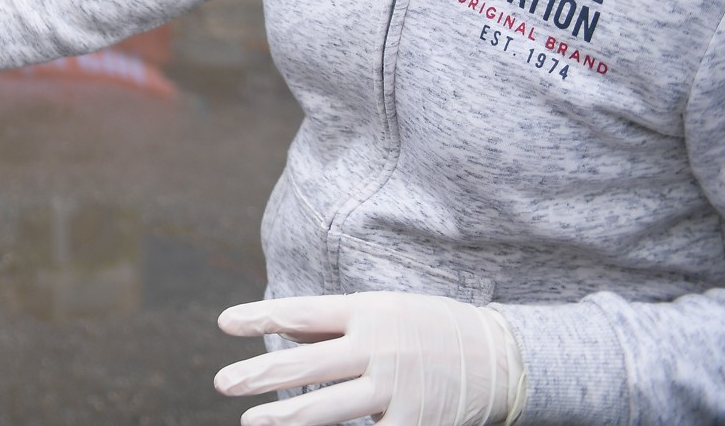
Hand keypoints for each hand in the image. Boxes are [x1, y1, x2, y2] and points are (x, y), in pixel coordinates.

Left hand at [214, 292, 524, 425]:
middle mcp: (379, 347)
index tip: (224, 324)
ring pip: (328, 408)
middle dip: (259, 374)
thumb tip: (280, 327)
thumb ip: (332, 324)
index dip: (261, 317)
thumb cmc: (427, 329)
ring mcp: (396, 388)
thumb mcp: (383, 310)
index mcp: (369, 311)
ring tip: (251, 421)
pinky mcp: (415, 422)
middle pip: (307, 364)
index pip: (303, 312)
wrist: (501, 357)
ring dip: (285, 417)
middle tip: (222, 383)